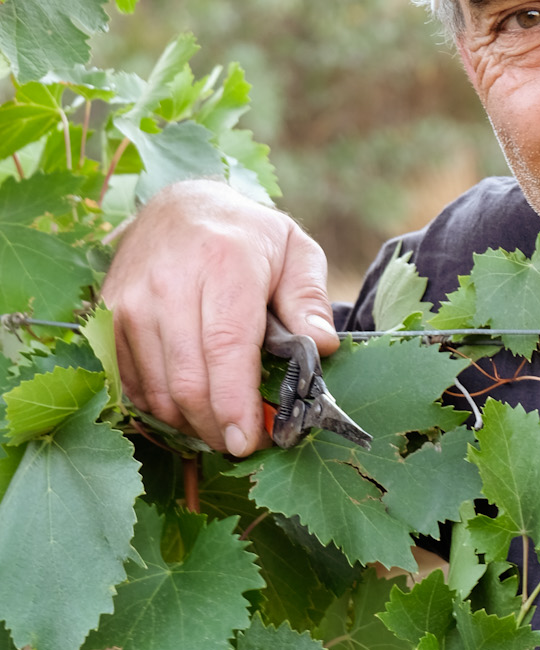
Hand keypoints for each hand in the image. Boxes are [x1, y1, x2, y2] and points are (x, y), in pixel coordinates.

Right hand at [102, 179, 338, 454]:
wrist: (178, 206)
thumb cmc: (246, 235)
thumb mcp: (294, 251)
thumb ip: (309, 299)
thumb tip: (321, 347)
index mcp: (223, 262)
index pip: (225, 347)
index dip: (235, 403)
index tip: (247, 441)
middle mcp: (168, 282)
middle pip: (188, 379)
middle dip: (217, 426)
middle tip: (242, 443)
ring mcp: (130, 301)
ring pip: (157, 390)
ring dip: (190, 423)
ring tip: (220, 426)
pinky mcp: (107, 317)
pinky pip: (131, 384)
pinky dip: (161, 409)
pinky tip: (189, 408)